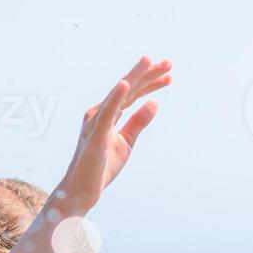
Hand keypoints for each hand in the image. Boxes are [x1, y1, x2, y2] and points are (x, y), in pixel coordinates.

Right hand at [55, 56, 172, 210]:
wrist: (82, 190)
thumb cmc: (101, 166)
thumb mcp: (126, 142)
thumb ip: (138, 122)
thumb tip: (155, 103)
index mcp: (107, 114)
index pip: (131, 94)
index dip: (150, 83)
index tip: (170, 75)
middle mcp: (99, 113)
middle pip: (127, 88)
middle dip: (147, 75)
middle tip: (168, 63)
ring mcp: (95, 122)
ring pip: (118, 94)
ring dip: (134, 77)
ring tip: (150, 62)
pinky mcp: (95, 135)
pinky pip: (106, 113)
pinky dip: (115, 97)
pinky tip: (126, 84)